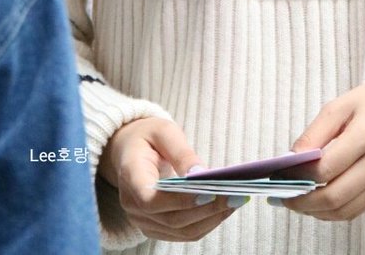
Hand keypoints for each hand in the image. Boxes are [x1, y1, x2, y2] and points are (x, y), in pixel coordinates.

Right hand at [98, 117, 243, 241]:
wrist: (129, 150)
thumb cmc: (148, 137)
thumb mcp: (164, 132)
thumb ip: (182, 153)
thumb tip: (201, 174)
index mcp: (131, 176)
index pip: (152, 200)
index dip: (181, 200)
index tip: (209, 192)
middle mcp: (132, 205)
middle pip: (171, 218)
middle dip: (206, 210)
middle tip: (235, 196)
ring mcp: (142, 220)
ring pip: (179, 230)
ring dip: (210, 219)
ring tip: (235, 202)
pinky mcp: (154, 226)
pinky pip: (181, 232)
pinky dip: (205, 223)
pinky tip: (223, 208)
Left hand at [283, 75, 364, 221]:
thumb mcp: (345, 102)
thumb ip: (317, 131)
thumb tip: (293, 159)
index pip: (326, 168)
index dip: (298, 177)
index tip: (279, 176)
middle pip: (334, 195)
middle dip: (303, 202)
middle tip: (284, 198)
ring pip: (346, 209)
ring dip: (318, 212)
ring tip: (299, 203)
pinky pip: (360, 209)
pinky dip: (336, 212)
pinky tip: (321, 204)